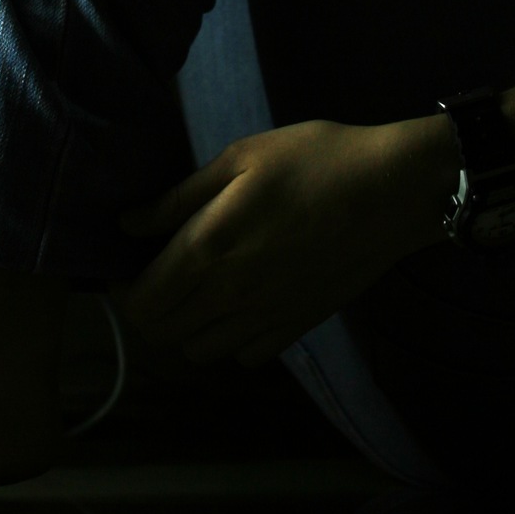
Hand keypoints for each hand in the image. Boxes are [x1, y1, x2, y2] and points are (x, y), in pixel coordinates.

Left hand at [117, 119, 436, 368]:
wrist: (390, 191)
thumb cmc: (312, 160)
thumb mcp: (240, 158)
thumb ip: (180, 199)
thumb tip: (128, 225)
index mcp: (207, 251)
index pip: (142, 303)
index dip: (124, 288)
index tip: (130, 262)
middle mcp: (230, 297)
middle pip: (163, 334)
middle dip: (150, 308)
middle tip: (161, 272)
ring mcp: (266, 319)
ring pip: (201, 352)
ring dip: (188, 326)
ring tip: (200, 287)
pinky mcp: (298, 327)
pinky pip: (247, 355)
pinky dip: (233, 338)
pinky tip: (243, 301)